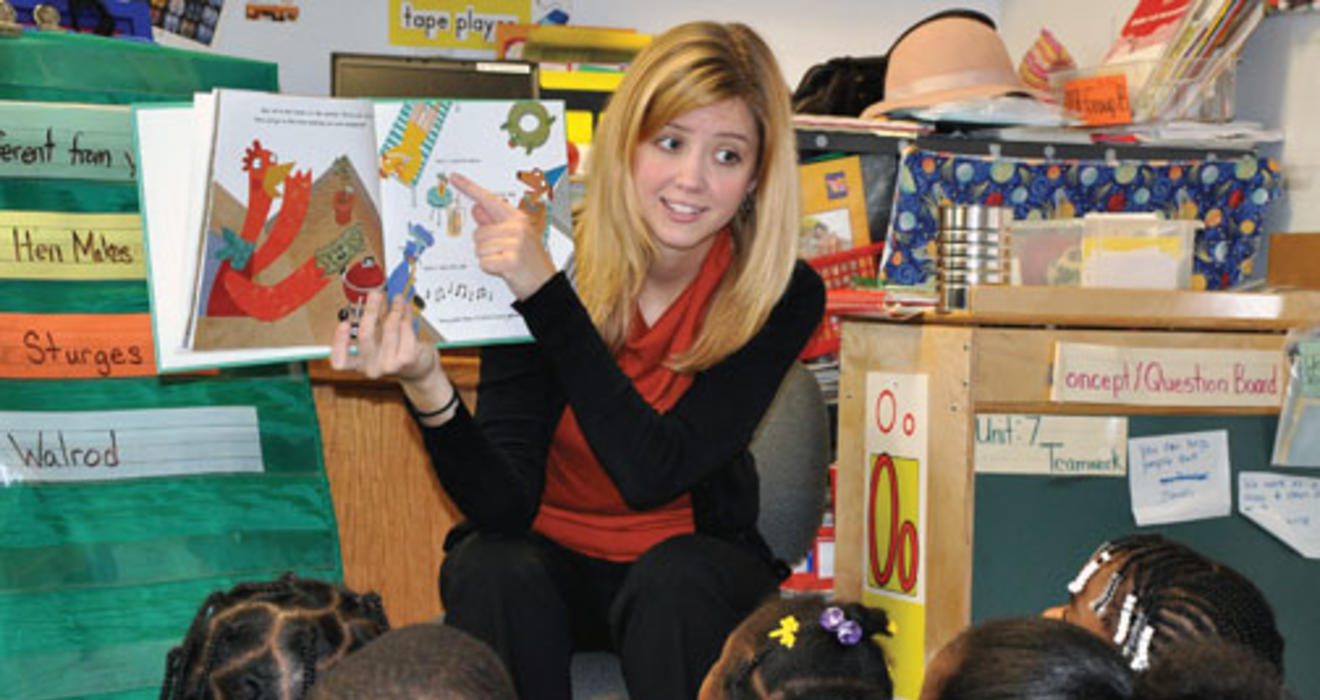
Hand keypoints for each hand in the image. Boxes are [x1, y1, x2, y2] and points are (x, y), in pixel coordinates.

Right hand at [330, 289, 441, 386]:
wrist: (419, 368)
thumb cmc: (395, 351)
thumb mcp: (378, 340)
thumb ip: (372, 324)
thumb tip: (371, 299)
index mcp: (360, 364)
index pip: (340, 360)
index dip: (339, 342)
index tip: (344, 324)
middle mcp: (372, 368)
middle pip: (365, 335)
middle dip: (370, 310)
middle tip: (375, 295)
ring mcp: (390, 365)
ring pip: (389, 326)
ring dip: (394, 307)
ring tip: (397, 299)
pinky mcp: (407, 358)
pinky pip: (405, 328)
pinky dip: (406, 315)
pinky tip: (406, 310)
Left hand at [451, 172, 554, 299]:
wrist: (545, 285)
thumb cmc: (530, 262)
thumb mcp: (515, 238)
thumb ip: (494, 222)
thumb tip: (476, 208)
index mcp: (518, 218)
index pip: (489, 200)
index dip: (469, 188)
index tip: (454, 178)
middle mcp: (517, 228)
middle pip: (478, 232)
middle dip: (485, 246)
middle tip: (502, 254)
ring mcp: (515, 244)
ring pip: (479, 249)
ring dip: (488, 258)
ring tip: (504, 261)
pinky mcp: (510, 261)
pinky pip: (484, 262)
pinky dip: (490, 269)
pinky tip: (504, 270)